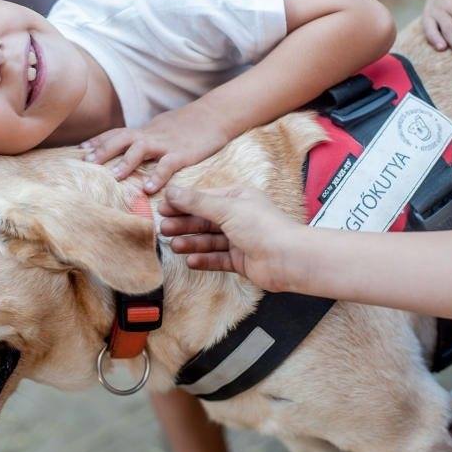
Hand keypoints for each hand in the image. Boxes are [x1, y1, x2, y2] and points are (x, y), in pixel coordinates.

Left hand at [80, 103, 230, 193]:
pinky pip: (168, 165)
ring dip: (125, 162)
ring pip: (141, 148)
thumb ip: (146, 137)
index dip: (98, 141)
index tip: (80, 150)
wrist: (216, 114)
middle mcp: (152, 135)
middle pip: (122, 139)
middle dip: (103, 150)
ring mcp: (166, 144)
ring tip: (113, 177)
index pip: (117, 133)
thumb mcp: (162, 127)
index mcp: (146, 130)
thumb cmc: (189, 124)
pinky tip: (149, 189)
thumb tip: (131, 146)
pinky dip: (158, 176)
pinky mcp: (183, 154)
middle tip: (87, 163)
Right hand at [160, 186, 303, 291]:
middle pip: (205, 220)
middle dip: (184, 224)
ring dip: (192, 242)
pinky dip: (204, 260)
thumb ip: (196, 202)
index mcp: (238, 198)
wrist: (288, 258)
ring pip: (210, 240)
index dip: (182, 203)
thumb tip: (171, 190)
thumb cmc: (262, 227)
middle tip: (163, 229)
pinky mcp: (242, 260)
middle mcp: (239, 217)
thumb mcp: (226, 208)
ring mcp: (240, 239)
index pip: (204, 199)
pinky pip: (218, 259)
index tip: (162, 208)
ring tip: (174, 246)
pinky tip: (190, 261)